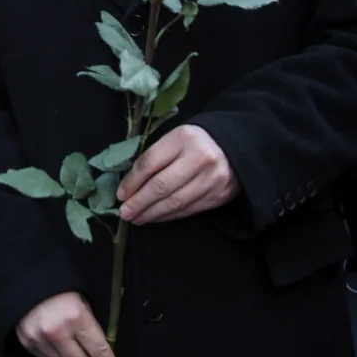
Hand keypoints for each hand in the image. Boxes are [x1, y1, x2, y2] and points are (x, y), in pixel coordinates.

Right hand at [16, 292, 121, 356]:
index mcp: (77, 317)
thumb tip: (100, 351)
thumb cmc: (60, 288)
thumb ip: (91, 326)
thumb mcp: (83, 302)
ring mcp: (40, 338)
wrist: (26, 279)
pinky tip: (62, 355)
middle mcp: (58, 331)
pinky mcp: (27, 342)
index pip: (99, 352)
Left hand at [118, 124, 238, 223]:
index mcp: (183, 138)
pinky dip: (169, 216)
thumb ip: (155, 157)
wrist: (235, 147)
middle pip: (161, 186)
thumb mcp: (174, 139)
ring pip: (175, 202)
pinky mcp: (218, 196)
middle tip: (125, 213)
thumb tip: (130, 185)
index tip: (121, 195)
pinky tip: (156, 217)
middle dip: (140, 202)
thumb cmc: (195, 142)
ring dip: (152, 213)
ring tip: (137, 218)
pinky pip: (188, 210)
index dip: (132, 182)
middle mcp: (199, 158)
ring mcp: (211, 179)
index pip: (150, 163)